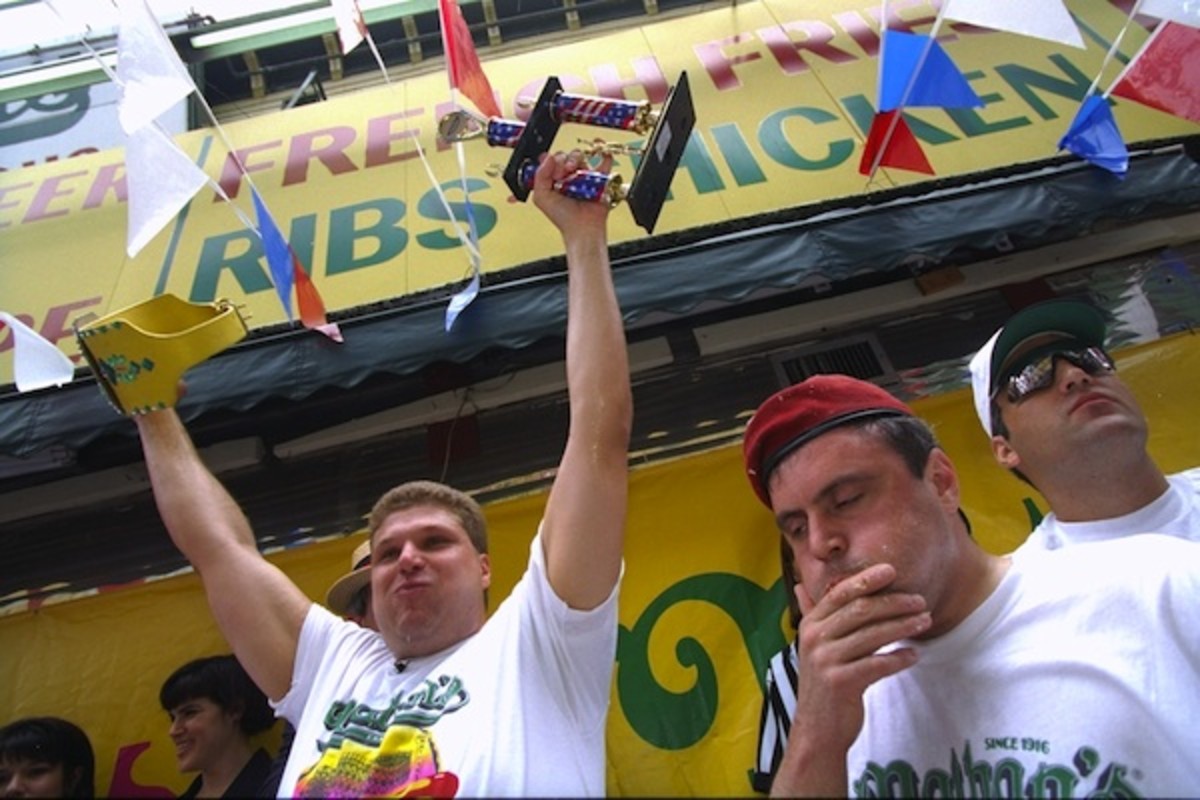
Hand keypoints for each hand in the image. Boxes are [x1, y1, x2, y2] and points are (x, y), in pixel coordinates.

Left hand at [530, 149, 612, 236]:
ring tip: (574, 170)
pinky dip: (604, 156)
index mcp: (553, 180)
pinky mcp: (598, 179)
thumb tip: (548, 157)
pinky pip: (603, 162)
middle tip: (563, 174)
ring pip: (579, 156)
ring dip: (576, 158)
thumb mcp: (541, 197)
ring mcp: (583, 177)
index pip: (550, 160)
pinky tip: (602, 154)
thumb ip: (539, 175)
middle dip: (562, 160)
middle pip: (564, 155)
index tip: (552, 170)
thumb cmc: (562, 217)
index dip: (550, 160)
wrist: (582, 228)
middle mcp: (568, 177)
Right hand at [793, 563, 929, 751]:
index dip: (866, 579)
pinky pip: (877, 664)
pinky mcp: (841, 683)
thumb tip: (799, 583)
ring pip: (872, 635)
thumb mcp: (813, 646)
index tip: (892, 570)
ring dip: (903, 626)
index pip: (840, 593)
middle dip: (893, 602)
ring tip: (925, 621)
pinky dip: (898, 658)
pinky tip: (913, 655)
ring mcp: (826, 661)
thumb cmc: (823, 683)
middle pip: (860, 610)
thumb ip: (811, 614)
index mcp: (809, 625)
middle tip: (920, 600)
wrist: (817, 729)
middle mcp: (814, 639)